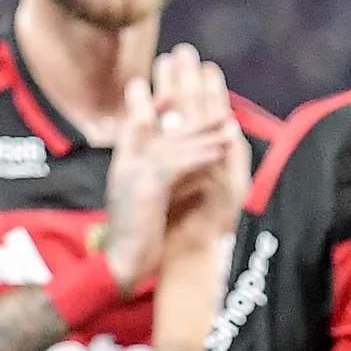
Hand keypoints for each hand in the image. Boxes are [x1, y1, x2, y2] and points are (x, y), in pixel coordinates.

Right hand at [100, 50, 238, 294]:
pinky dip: (199, 155)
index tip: (173, 88)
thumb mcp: (148, 202)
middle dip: (186, 107)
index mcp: (125, 165)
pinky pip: (175, 164)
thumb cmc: (139, 238)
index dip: (153, 104)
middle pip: (157, 124)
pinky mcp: (145, 189)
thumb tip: (191, 170)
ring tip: (228, 122)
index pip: (137, 125)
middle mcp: (126, 164)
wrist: (121, 263)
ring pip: (171, 143)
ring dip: (203, 131)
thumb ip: (163, 181)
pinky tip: (219, 149)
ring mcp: (133, 175)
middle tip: (212, 95)